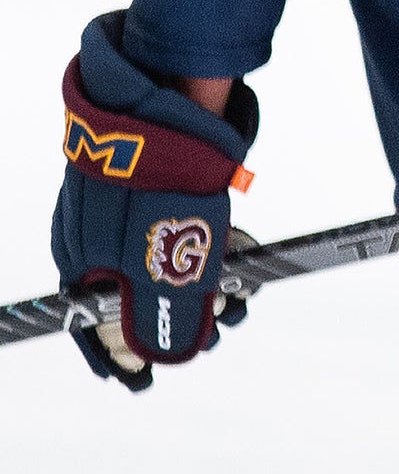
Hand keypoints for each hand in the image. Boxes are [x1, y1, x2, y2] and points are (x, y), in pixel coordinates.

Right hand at [51, 13, 257, 389]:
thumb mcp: (160, 264)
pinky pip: (183, 224)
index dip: (118, 355)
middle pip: (133, 294)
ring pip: (163, 258)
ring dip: (201, 284)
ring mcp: (125, 200)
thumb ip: (161, 317)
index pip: (90, 324)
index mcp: (80, 258)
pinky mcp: (159, 176)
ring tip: (239, 299)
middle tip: (218, 330)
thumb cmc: (157, 179)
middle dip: (176, 318)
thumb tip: (161, 359)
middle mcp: (95, 232)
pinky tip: (243, 254)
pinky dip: (210, 245)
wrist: (172, 91)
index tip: (142, 382)